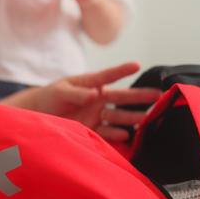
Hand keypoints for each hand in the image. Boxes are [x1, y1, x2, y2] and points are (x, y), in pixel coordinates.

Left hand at [23, 62, 160, 141]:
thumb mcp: (61, 91)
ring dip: (131, 116)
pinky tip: (126, 133)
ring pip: (118, 115)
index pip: (109, 75)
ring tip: (146, 118)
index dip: (123, 70)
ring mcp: (97, 115)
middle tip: (159, 95)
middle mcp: (99, 99)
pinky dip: (116, 133)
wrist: (41, 115)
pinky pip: (107, 132)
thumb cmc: (52, 96)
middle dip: (140, 96)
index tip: (137, 65)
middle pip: (122, 97)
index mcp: (91, 84)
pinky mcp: (93, 130)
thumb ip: (76, 93)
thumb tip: (94, 95)